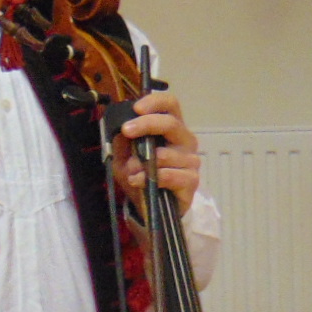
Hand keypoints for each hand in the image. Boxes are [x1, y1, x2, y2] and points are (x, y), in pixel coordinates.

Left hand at [110, 88, 201, 211]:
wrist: (150, 209)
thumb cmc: (141, 177)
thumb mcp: (123, 158)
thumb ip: (122, 142)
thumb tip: (120, 129)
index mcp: (171, 129)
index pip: (170, 105)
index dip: (155, 102)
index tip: (136, 108)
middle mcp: (185, 141)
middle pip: (171, 123)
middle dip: (146, 124)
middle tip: (126, 131)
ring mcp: (191, 161)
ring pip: (166, 154)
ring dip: (143, 162)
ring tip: (131, 171)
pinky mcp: (191, 181)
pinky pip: (169, 175)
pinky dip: (150, 178)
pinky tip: (137, 181)